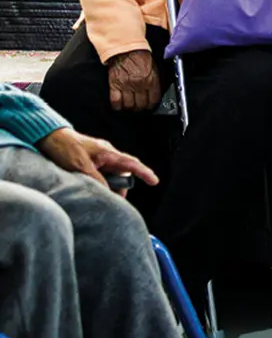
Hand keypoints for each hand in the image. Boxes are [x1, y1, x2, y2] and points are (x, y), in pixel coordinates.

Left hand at [37, 126, 157, 194]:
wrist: (50, 136)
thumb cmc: (65, 147)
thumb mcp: (80, 166)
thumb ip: (96, 179)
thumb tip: (108, 191)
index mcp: (108, 153)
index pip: (131, 163)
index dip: (144, 173)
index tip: (154, 181)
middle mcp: (107, 154)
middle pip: (122, 172)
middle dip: (122, 186)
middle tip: (116, 200)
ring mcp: (99, 157)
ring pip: (111, 174)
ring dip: (108, 184)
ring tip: (99, 194)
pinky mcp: (91, 160)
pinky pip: (102, 173)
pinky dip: (100, 181)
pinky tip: (91, 186)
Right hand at [106, 50, 161, 111]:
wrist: (126, 49)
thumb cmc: (140, 56)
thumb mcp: (154, 68)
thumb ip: (154, 81)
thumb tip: (154, 92)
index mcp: (151, 80)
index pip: (153, 99)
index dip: (151, 105)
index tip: (149, 106)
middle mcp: (139, 85)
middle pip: (141, 104)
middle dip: (141, 108)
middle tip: (139, 107)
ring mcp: (126, 86)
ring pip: (129, 105)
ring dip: (130, 108)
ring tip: (130, 107)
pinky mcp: (114, 85)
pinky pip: (115, 101)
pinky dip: (117, 106)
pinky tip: (119, 107)